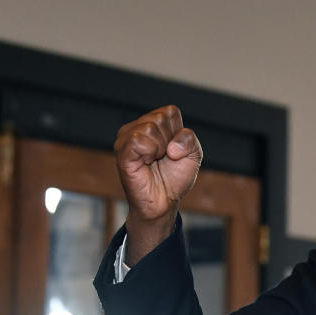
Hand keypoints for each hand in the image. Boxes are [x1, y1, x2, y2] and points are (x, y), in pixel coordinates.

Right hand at [113, 105, 203, 263]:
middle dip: (169, 142)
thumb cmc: (175, 178)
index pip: (170, 112)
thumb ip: (189, 139)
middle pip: (160, 118)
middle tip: (162, 158)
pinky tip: (146, 163)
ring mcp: (127, 138)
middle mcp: (137, 126)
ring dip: (160, 149)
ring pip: (149, 127)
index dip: (178, 134)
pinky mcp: (122, 151)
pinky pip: (137, 140)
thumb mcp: (193, 155)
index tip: (174, 151)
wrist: (164, 202)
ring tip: (154, 161)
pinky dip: (149, 152)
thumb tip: (171, 146)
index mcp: (153, 122)